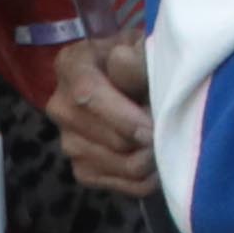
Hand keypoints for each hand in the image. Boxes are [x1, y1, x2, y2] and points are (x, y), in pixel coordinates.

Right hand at [49, 27, 159, 200]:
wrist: (134, 82)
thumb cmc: (140, 59)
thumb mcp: (142, 47)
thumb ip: (137, 58)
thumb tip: (121, 61)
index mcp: (70, 65)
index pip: (88, 96)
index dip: (124, 117)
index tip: (154, 126)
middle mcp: (61, 106)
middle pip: (108, 138)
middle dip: (147, 139)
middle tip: (172, 128)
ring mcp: (69, 141)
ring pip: (120, 165)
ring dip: (152, 158)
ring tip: (169, 139)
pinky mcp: (84, 170)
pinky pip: (123, 186)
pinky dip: (149, 178)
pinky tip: (161, 160)